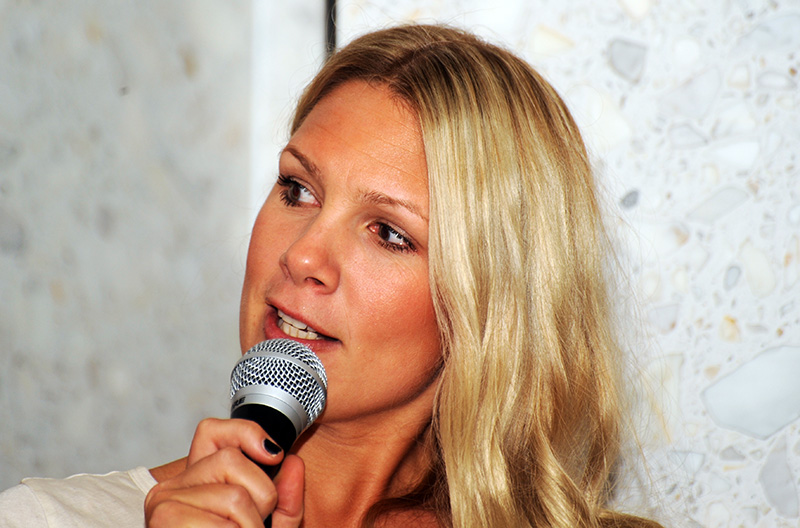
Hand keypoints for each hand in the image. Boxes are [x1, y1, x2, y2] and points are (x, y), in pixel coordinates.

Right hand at [145, 418, 303, 526]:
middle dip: (261, 496)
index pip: (214, 431)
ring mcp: (165, 506)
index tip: (274, 456)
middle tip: (249, 526)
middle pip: (232, 461)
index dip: (247, 433)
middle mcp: (171, 488)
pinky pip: (227, 522)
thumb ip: (287, 501)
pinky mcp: (167, 520)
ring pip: (235, 496)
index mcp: (194, 483)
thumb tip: (294, 463)